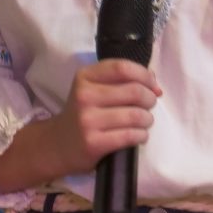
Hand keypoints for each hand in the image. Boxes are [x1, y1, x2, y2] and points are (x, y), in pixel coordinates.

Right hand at [0, 60, 161, 194]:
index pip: (123, 68)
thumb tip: (154, 84)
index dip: (145, 76)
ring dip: (147, 120)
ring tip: (143, 122)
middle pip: (134, 91)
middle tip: (148, 106)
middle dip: (150, 99)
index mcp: (85, 77)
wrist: (57, 145)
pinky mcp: (94, 143)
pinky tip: (138, 135)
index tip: (153, 86)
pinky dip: (142, 135)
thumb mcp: (92, 89)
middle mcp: (84, 96)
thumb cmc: (82, 113)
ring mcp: (88, 120)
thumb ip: (120, 80)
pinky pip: (131, 136)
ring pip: (136, 115)